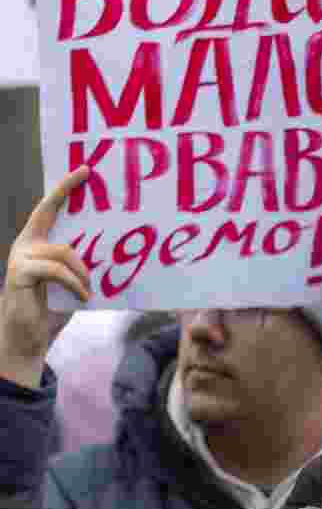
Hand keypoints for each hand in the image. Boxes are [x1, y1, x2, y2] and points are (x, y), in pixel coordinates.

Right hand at [0, 167, 91, 387]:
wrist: (28, 338)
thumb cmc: (53, 308)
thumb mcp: (71, 281)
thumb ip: (80, 262)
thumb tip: (115, 249)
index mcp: (37, 243)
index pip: (49, 208)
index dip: (64, 187)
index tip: (84, 170)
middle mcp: (25, 244)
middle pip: (46, 211)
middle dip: (65, 189)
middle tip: (88, 173)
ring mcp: (20, 258)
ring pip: (64, 251)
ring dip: (83, 271)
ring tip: (89, 288)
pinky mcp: (20, 274)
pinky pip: (57, 271)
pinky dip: (75, 283)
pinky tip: (84, 296)